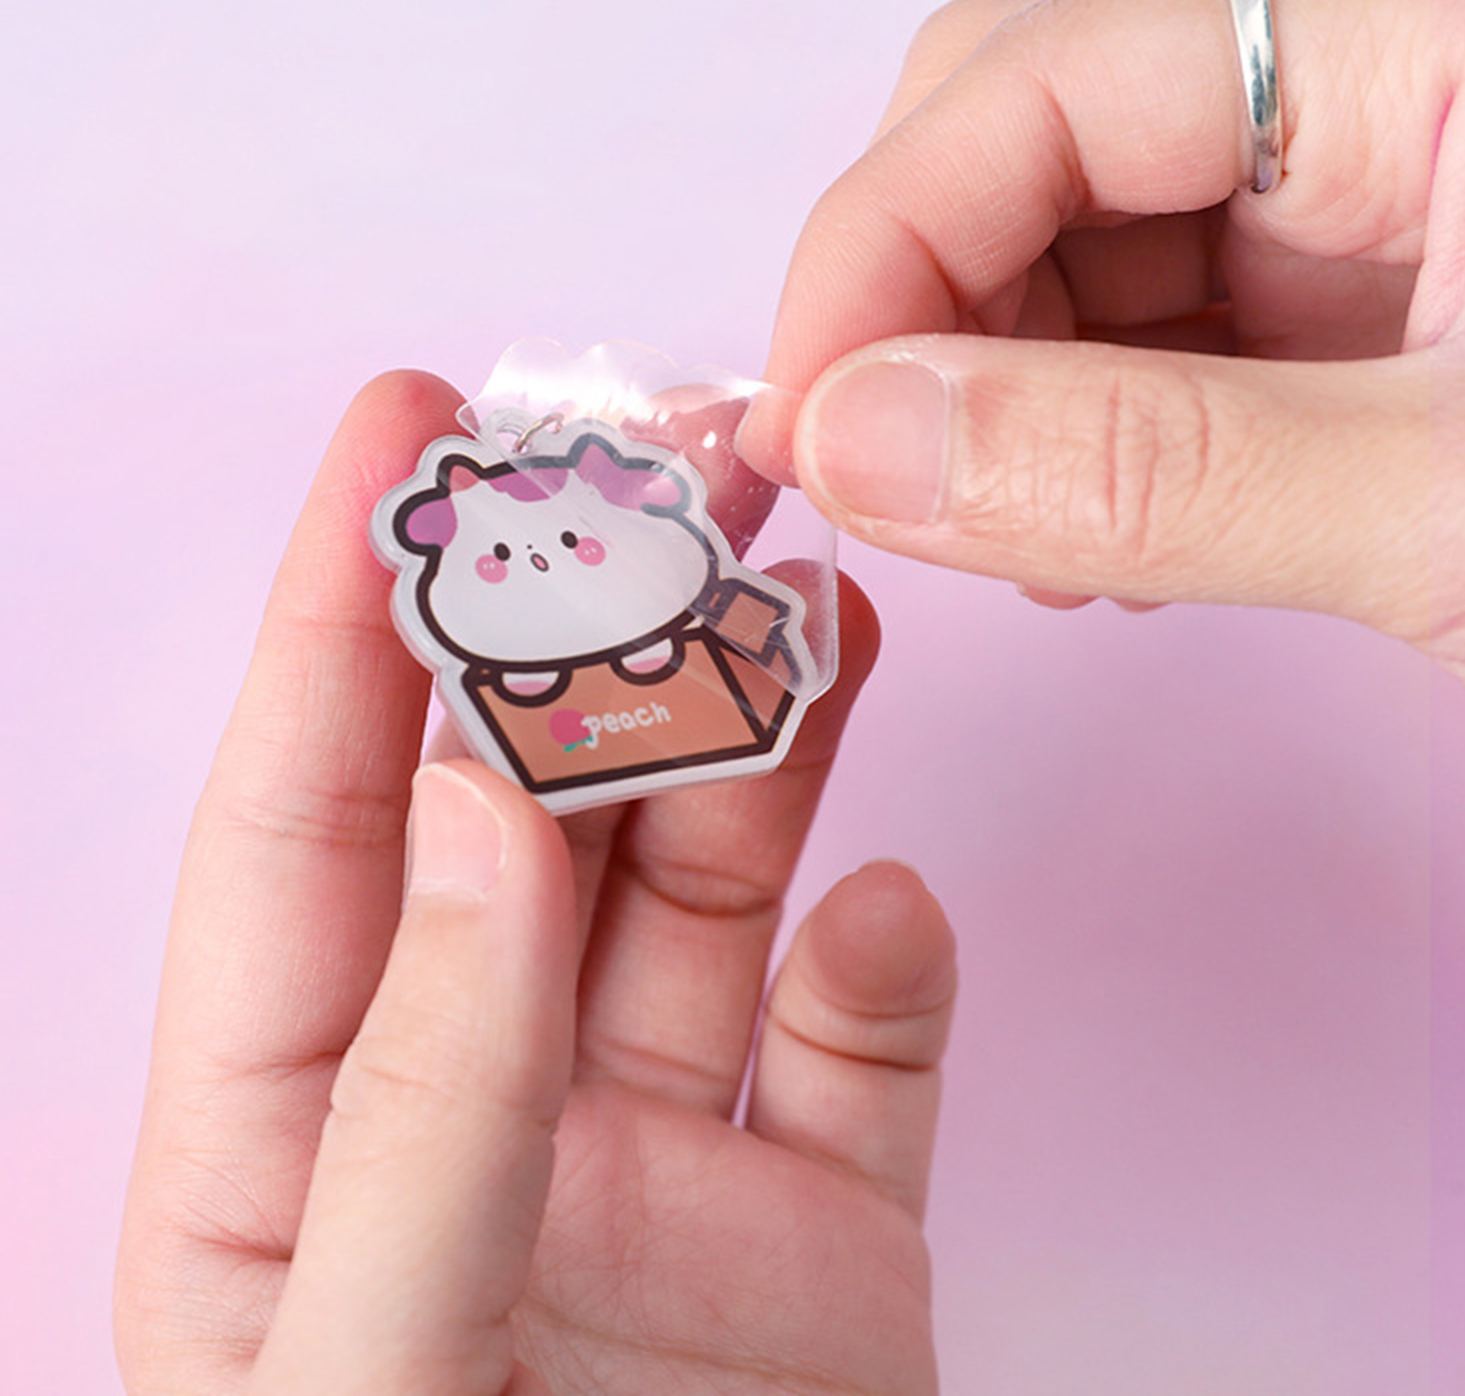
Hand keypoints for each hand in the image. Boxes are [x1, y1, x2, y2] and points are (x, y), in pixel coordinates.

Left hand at [114, 373, 954, 1395]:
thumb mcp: (363, 1385)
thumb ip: (423, 1106)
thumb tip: (482, 826)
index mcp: (302, 1136)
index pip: (315, 814)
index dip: (350, 608)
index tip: (404, 426)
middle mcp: (487, 1110)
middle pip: (546, 813)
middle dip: (599, 624)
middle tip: (667, 458)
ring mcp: (663, 1161)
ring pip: (712, 890)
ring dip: (761, 740)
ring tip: (810, 603)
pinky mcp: (823, 1235)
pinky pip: (866, 1056)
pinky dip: (890, 973)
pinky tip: (899, 915)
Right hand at [766, 0, 1464, 788]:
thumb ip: (1139, 468)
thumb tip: (852, 438)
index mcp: (1438, 50)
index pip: (1050, 75)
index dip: (886, 238)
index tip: (808, 426)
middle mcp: (1388, 110)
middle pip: (1037, 135)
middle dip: (921, 301)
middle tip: (878, 482)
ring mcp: (1371, 234)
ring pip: (1072, 259)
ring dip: (987, 391)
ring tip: (1014, 544)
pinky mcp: (1361, 351)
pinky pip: (1141, 360)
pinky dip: (1070, 449)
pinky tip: (1094, 550)